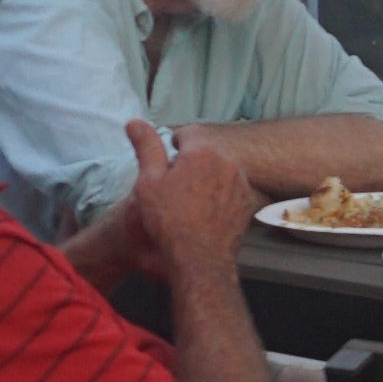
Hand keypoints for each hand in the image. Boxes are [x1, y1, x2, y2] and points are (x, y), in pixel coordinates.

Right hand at [125, 121, 257, 272]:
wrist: (198, 259)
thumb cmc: (168, 221)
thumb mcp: (148, 181)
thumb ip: (146, 146)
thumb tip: (134, 122)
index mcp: (203, 152)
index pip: (189, 132)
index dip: (175, 142)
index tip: (169, 154)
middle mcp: (228, 162)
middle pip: (207, 151)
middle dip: (192, 160)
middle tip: (176, 183)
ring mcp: (242, 183)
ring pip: (221, 169)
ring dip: (208, 176)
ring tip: (190, 199)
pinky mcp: (248, 202)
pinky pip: (232, 188)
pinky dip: (221, 193)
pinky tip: (206, 211)